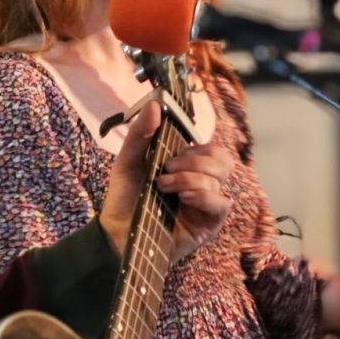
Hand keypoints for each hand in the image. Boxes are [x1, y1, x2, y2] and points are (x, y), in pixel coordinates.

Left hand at [99, 100, 232, 262]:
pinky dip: (203, 195)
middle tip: (167, 167)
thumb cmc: (124, 197)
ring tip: (164, 186)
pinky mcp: (209, 223)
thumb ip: (141, 133)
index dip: (196, 146)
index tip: (170, 150)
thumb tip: (155, 105)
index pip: (210, 148)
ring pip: (219, 178)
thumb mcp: (128, 161)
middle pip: (222, 159)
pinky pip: (221, 203)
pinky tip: (184, 197)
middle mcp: (201, 182)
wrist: (117, 234)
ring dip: (190, 177)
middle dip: (194, 159)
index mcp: (187, 166)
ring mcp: (206, 203)